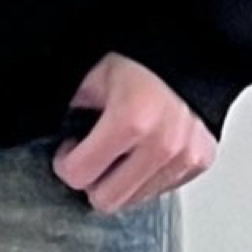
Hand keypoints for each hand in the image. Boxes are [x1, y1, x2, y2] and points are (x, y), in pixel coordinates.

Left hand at [52, 55, 219, 211]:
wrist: (189, 51)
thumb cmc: (141, 60)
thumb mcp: (93, 77)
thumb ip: (70, 111)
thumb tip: (52, 136)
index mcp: (131, 120)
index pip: (80, 176)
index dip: (65, 163)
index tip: (69, 151)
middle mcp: (162, 144)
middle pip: (107, 200)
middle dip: (92, 180)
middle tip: (93, 155)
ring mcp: (184, 156)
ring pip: (134, 200)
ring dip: (121, 181)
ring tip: (121, 149)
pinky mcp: (199, 162)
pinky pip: (160, 190)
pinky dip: (146, 176)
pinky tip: (144, 151)